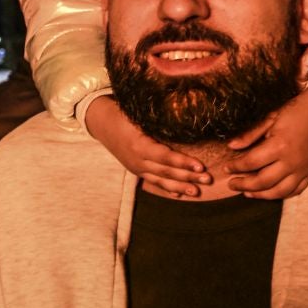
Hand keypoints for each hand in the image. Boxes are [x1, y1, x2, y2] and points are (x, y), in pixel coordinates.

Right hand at [84, 97, 210, 197]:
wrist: (100, 122)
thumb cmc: (123, 113)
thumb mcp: (138, 115)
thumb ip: (158, 122)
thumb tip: (185, 121)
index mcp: (139, 146)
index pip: (165, 157)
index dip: (183, 162)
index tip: (201, 166)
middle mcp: (137, 160)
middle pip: (166, 171)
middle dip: (188, 176)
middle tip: (208, 180)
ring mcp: (136, 167)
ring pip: (160, 180)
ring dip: (180, 187)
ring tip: (197, 192)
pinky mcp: (135, 170)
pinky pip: (152, 182)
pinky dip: (166, 188)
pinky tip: (179, 194)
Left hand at [225, 83, 307, 198]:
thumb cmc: (297, 110)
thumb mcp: (271, 117)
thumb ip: (250, 134)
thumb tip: (231, 146)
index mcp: (279, 145)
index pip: (251, 162)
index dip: (236, 167)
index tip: (226, 168)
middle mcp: (291, 161)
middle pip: (263, 182)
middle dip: (244, 185)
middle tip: (232, 184)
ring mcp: (303, 169)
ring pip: (279, 191)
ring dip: (260, 195)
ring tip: (247, 192)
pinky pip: (296, 190)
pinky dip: (281, 194)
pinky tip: (270, 192)